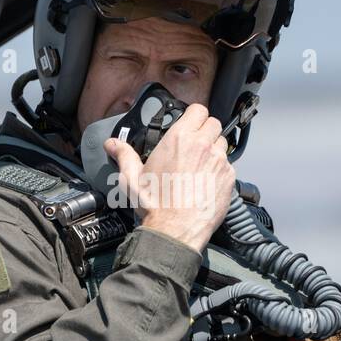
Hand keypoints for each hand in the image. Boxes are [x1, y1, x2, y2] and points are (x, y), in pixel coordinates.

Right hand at [103, 103, 235, 253]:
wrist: (175, 230)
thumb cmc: (156, 205)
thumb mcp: (132, 178)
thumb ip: (124, 155)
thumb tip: (112, 144)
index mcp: (180, 139)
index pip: (198, 110)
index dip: (193, 115)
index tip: (189, 123)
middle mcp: (203, 146)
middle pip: (214, 123)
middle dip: (205, 130)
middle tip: (195, 144)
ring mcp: (219, 162)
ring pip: (222, 143)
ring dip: (214, 149)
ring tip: (201, 164)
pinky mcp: (228, 178)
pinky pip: (228, 165)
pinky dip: (220, 170)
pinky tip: (206, 181)